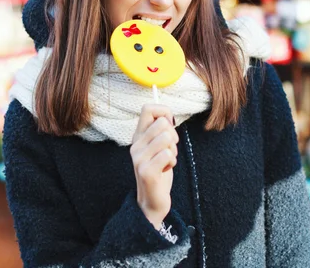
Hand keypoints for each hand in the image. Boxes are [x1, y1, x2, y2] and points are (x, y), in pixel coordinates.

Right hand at [130, 104, 178, 229]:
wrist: (152, 200)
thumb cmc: (159, 170)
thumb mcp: (158, 147)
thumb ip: (160, 131)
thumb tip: (167, 115)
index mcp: (138, 136)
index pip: (148, 109)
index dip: (164, 112)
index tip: (170, 126)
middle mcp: (135, 145)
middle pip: (162, 123)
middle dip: (173, 136)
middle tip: (169, 150)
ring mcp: (139, 158)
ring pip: (167, 138)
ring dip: (173, 150)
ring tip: (166, 161)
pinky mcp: (146, 171)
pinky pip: (168, 154)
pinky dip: (172, 162)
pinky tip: (165, 170)